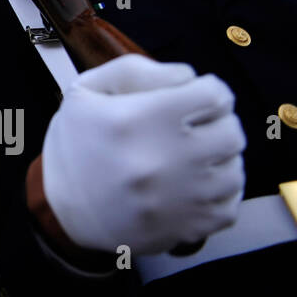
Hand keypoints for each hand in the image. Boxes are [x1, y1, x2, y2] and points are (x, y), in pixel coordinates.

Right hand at [38, 54, 244, 254]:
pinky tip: (194, 184)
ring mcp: (181, 198)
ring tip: (193, 156)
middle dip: (216, 123)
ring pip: (235, 169)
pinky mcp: (189, 227)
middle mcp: (167, 159)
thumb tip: (189, 77)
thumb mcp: (85, 91)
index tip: (191, 97)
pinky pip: (230, 203)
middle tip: (194, 126)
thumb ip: (135, 70)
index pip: (214, 95)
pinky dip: (219, 191)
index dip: (206, 90)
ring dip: (219, 158)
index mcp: (141, 119)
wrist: (61, 210)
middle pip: (232, 131)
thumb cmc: (75, 143)